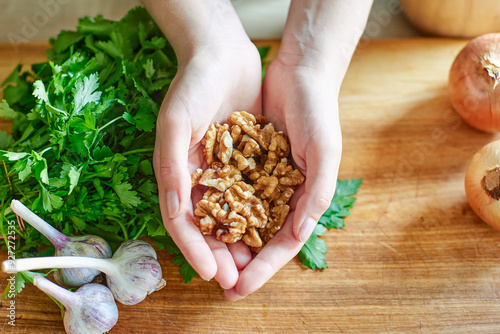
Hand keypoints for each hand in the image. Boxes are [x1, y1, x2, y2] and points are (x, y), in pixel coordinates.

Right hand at [153, 40, 261, 288]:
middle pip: (210, 226)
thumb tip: (175, 212)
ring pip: (235, 216)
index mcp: (178, 174)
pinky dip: (261, 214)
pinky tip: (274, 231)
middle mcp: (201, 178)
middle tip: (238, 281)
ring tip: (256, 266)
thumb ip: (171, 167)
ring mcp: (225, 171)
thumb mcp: (176, 122)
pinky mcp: (248, 160)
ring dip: (243, 243)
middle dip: (223, 255)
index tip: (211, 273)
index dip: (195, 249)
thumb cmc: (192, 84)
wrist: (222, 54)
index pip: (183, 222)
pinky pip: (255, 193)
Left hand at [225, 56, 341, 300]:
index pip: (283, 242)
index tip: (242, 289)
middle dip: (240, 261)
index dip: (264, 268)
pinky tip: (198, 220)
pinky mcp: (241, 159)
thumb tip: (300, 234)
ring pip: (237, 217)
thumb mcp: (325, 153)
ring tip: (205, 261)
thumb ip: (317, 194)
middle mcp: (280, 192)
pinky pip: (224, 187)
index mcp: (304, 197)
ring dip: (224, 240)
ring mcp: (259, 177)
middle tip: (219, 284)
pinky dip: (214, 205)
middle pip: (257, 236)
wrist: (299, 73)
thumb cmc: (318, 112)